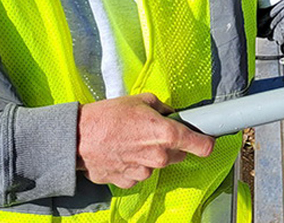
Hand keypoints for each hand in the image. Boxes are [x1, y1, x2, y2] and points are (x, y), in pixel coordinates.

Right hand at [76, 92, 214, 188]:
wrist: (76, 139)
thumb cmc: (107, 116)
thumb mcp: (140, 100)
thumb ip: (162, 108)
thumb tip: (172, 114)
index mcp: (165, 134)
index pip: (201, 146)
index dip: (206, 142)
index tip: (207, 140)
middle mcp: (159, 157)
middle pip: (179, 155)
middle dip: (171, 145)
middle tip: (152, 133)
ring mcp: (144, 172)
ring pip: (158, 164)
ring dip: (151, 156)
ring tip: (131, 141)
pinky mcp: (129, 182)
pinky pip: (140, 173)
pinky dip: (135, 165)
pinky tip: (121, 153)